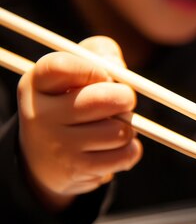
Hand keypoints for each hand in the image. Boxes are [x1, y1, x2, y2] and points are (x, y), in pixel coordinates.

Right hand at [17, 36, 142, 210]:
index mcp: (36, 83)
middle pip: (103, 100)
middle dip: (125, 98)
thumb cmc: (71, 101)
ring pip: (120, 130)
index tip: (104, 75)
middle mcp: (40, 114)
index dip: (94, 69)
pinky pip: (126, 154)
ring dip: (128, 127)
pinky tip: (114, 147)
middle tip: (124, 100)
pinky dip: (131, 149)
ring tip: (113, 126)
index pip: (63, 67)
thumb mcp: (76, 70)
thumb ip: (101, 54)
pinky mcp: (78, 169)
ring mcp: (58, 145)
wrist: (46, 157)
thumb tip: (119, 68)